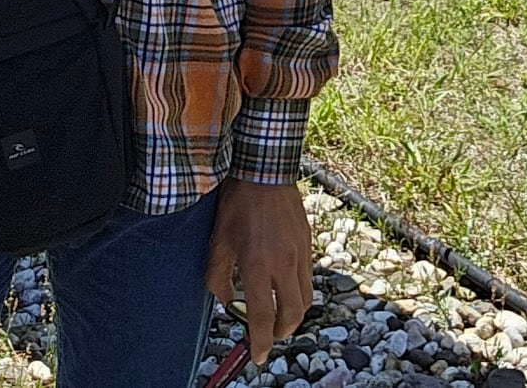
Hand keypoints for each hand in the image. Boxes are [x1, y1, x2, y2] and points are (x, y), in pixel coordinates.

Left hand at [203, 176, 312, 363]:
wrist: (265, 170)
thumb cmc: (237, 204)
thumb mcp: (217, 242)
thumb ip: (218, 277)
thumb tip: (226, 301)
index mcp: (257, 265)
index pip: (261, 316)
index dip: (260, 342)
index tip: (257, 357)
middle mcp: (283, 263)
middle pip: (291, 315)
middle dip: (280, 333)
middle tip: (268, 336)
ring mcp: (299, 253)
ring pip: (305, 299)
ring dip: (292, 315)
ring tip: (278, 315)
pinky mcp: (308, 243)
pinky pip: (308, 278)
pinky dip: (298, 291)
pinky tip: (285, 286)